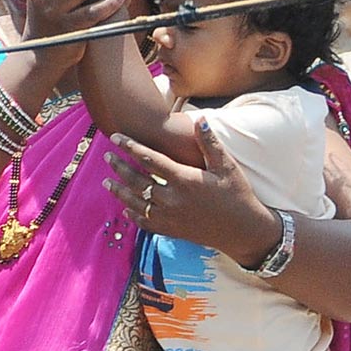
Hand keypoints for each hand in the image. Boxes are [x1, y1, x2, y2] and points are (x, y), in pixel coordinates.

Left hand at [102, 122, 279, 263]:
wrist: (243, 230)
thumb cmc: (237, 194)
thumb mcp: (227, 166)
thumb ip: (210, 144)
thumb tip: (199, 120)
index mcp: (184, 179)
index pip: (150, 159)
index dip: (131, 147)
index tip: (116, 137)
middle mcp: (172, 199)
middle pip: (137, 180)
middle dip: (120, 167)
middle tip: (107, 157)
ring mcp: (170, 217)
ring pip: (136, 202)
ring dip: (119, 191)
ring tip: (107, 182)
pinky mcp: (172, 230)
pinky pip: (146, 223)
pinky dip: (133, 214)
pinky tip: (126, 208)